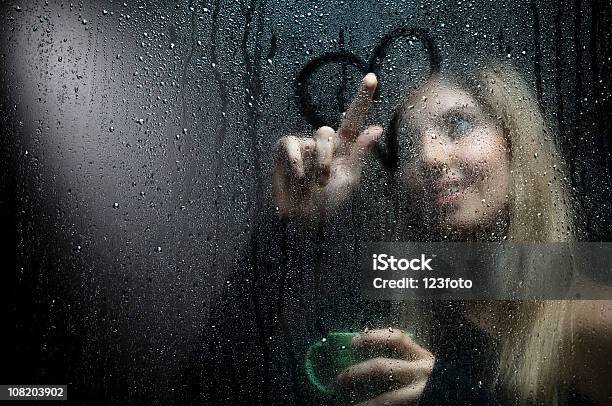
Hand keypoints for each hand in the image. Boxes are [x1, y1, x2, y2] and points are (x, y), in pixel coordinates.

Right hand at [272, 73, 382, 222]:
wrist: (303, 219)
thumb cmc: (328, 203)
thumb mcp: (349, 180)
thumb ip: (360, 153)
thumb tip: (377, 127)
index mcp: (343, 148)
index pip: (353, 119)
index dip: (362, 98)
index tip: (372, 77)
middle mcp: (323, 143)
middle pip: (325, 132)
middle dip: (325, 158)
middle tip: (324, 182)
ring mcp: (303, 145)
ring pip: (310, 142)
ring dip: (313, 167)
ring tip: (311, 185)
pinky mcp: (283, 150)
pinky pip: (290, 145)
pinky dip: (295, 160)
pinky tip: (298, 174)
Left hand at [336, 328, 434, 405]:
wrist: (467, 399)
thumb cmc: (442, 382)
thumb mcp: (428, 366)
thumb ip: (408, 359)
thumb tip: (370, 354)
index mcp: (423, 357)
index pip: (396, 338)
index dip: (373, 336)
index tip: (353, 340)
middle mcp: (421, 372)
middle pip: (382, 367)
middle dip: (357, 372)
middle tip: (340, 378)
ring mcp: (420, 392)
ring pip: (386, 399)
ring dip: (365, 404)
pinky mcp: (420, 405)